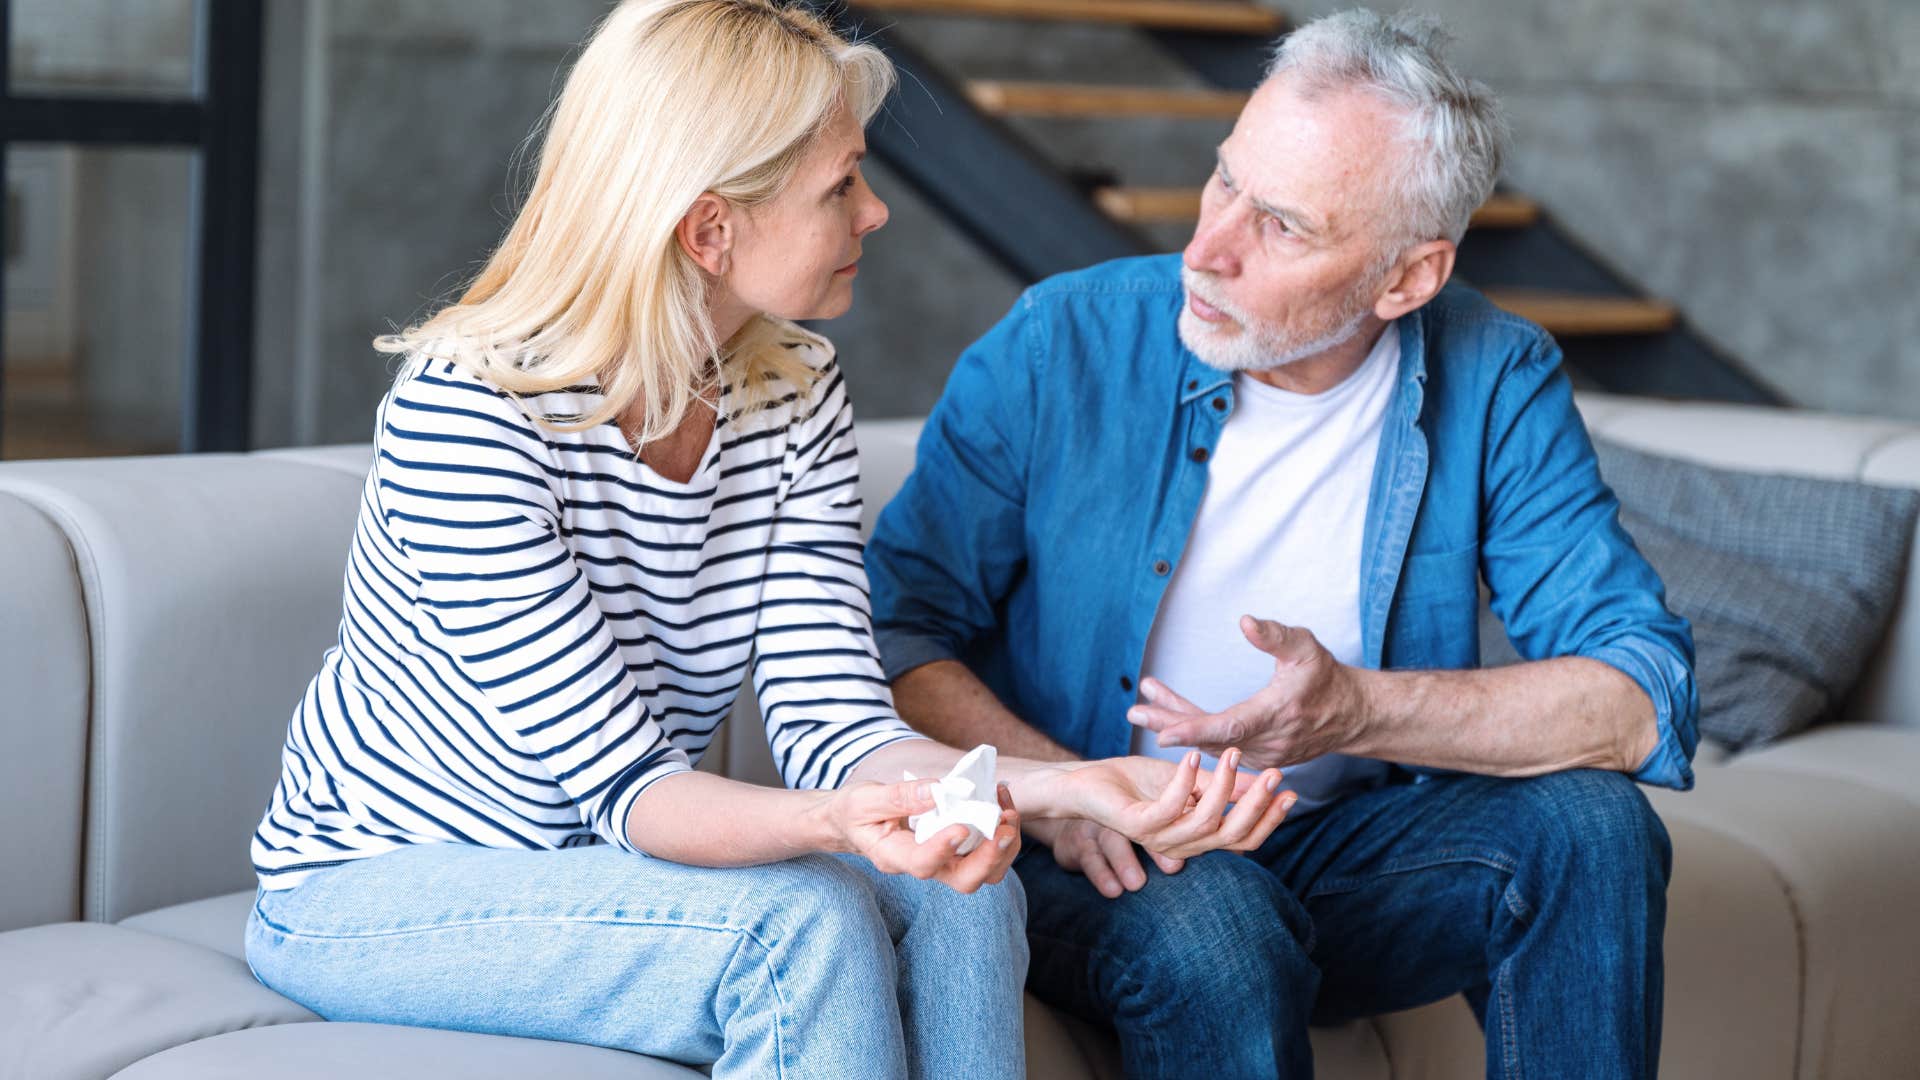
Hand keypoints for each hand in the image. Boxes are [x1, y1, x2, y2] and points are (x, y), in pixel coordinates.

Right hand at [827, 778, 1020, 893]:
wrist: (852, 823)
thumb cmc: (855, 813)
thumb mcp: (865, 800)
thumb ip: (900, 796)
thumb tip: (939, 790)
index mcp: (893, 856)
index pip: (922, 864)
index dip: (943, 850)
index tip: (961, 827)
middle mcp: (923, 866)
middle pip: (964, 880)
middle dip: (989, 857)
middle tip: (1003, 826)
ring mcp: (943, 861)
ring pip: (983, 872)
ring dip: (1003, 846)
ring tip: (1008, 812)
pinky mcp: (955, 850)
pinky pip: (986, 851)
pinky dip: (1000, 830)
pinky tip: (1000, 800)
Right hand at [1025, 818, 1187, 898]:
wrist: (1065, 816)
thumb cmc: (1112, 822)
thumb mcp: (1136, 820)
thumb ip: (1173, 833)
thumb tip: (1211, 853)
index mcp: (1142, 814)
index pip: (1165, 820)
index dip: (1182, 833)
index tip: (1197, 852)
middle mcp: (1122, 820)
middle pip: (1141, 832)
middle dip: (1159, 851)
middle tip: (1175, 867)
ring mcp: (1098, 830)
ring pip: (1112, 843)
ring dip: (1126, 863)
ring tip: (1136, 884)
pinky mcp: (1076, 844)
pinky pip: (1089, 859)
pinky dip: (1101, 875)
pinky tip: (1113, 891)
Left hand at [1056, 748, 1296, 860]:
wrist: (1087, 783)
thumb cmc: (1135, 783)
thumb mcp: (1188, 779)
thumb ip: (1222, 785)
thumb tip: (1263, 782)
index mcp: (1196, 837)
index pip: (1244, 838)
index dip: (1269, 818)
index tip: (1290, 791)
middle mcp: (1181, 844)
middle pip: (1233, 835)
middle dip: (1258, 804)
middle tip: (1275, 772)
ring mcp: (1159, 838)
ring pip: (1207, 822)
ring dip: (1224, 785)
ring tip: (1233, 753)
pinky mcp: (1138, 825)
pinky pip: (1171, 808)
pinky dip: (1186, 781)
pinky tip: (1195, 756)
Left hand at [1128, 616, 1367, 770]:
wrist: (1350, 715)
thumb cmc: (1325, 676)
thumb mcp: (1305, 647)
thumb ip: (1275, 635)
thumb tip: (1245, 621)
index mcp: (1275, 716)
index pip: (1228, 728)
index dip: (1193, 730)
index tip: (1161, 732)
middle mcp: (1266, 743)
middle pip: (1209, 738)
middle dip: (1169, 724)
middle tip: (1134, 711)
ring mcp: (1261, 755)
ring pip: (1210, 743)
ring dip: (1177, 724)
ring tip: (1143, 706)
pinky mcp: (1256, 758)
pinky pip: (1219, 746)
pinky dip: (1195, 731)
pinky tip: (1171, 715)